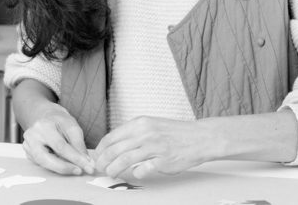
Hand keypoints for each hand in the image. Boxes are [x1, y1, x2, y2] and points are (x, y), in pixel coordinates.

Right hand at [22, 102, 94, 175]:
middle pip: (45, 158)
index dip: (75, 158)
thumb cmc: (59, 121)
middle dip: (64, 167)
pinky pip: (42, 164)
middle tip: (80, 171)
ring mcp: (27, 146)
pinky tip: (65, 165)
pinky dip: (55, 167)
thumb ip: (79, 144)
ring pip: (43, 163)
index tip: (88, 166)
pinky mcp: (28, 154)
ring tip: (75, 169)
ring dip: (61, 169)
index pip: (60, 146)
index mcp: (43, 126)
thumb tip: (87, 162)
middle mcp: (31, 137)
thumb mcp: (72, 126)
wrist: (45, 116)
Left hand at [94, 116, 209, 178]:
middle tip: (100, 168)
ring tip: (110, 173)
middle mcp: (145, 133)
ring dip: (114, 169)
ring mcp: (154, 146)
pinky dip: (135, 173)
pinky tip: (135, 173)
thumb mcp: (151, 125)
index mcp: (140, 123)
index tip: (98, 156)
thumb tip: (114, 145)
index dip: (101, 149)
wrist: (199, 137)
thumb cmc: (174, 133)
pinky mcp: (163, 160)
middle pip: (115, 149)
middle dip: (103, 161)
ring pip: (124, 160)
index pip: (112, 136)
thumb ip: (134, 133)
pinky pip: (142, 169)